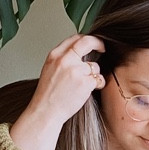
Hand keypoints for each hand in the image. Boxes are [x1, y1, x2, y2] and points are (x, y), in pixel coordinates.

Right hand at [10, 35, 104, 149]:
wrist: (45, 111)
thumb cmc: (48, 94)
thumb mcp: (50, 70)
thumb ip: (63, 59)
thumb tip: (79, 53)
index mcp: (55, 55)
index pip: (74, 38)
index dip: (86, 39)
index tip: (92, 42)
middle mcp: (65, 60)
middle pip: (87, 43)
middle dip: (98, 43)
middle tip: (103, 48)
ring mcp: (76, 71)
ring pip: (94, 66)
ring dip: (93, 75)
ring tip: (82, 86)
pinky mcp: (85, 82)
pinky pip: (98, 79)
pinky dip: (97, 85)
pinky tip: (86, 92)